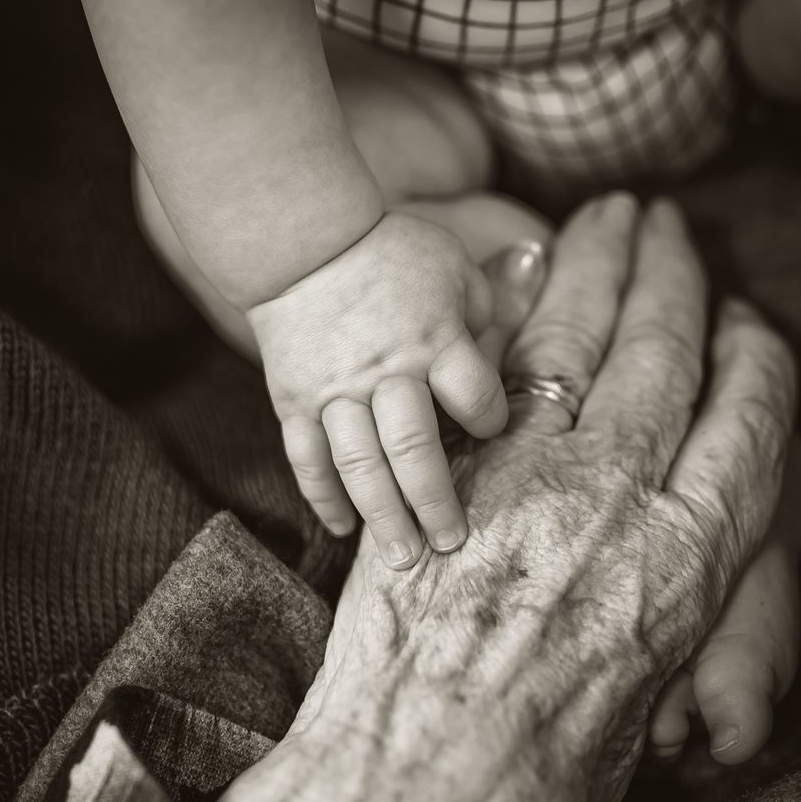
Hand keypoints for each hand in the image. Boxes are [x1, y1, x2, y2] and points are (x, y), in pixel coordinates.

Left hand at [201, 194, 798, 801]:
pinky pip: (493, 371)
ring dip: (598, 265)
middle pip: (668, 355)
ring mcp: (531, 479)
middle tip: (670, 219)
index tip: (750, 322)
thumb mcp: (640, 709)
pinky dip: (510, 311)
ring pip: (582, 341)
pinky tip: (521, 271)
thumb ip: (658, 618)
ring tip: (611, 215)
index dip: (754, 358)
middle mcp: (625, 503)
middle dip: (673, 274)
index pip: (751, 422)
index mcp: (694, 566)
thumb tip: (655, 579)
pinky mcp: (446, 475)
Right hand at [248, 212, 506, 568]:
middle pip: (415, 449)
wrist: (302, 241)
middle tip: (452, 544)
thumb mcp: (454, 267)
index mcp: (434, 340)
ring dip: (383, 517)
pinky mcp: (294, 401)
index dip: (489, 420)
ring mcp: (335, 392)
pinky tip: (343, 530)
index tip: (489, 428)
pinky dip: (323, 498)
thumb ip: (487, 315)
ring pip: (360, 466)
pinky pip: (308, 459)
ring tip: (403, 560)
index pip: (475, 399)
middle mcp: (386, 373)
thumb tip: (506, 358)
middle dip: (435, 502)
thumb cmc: (391, 252)